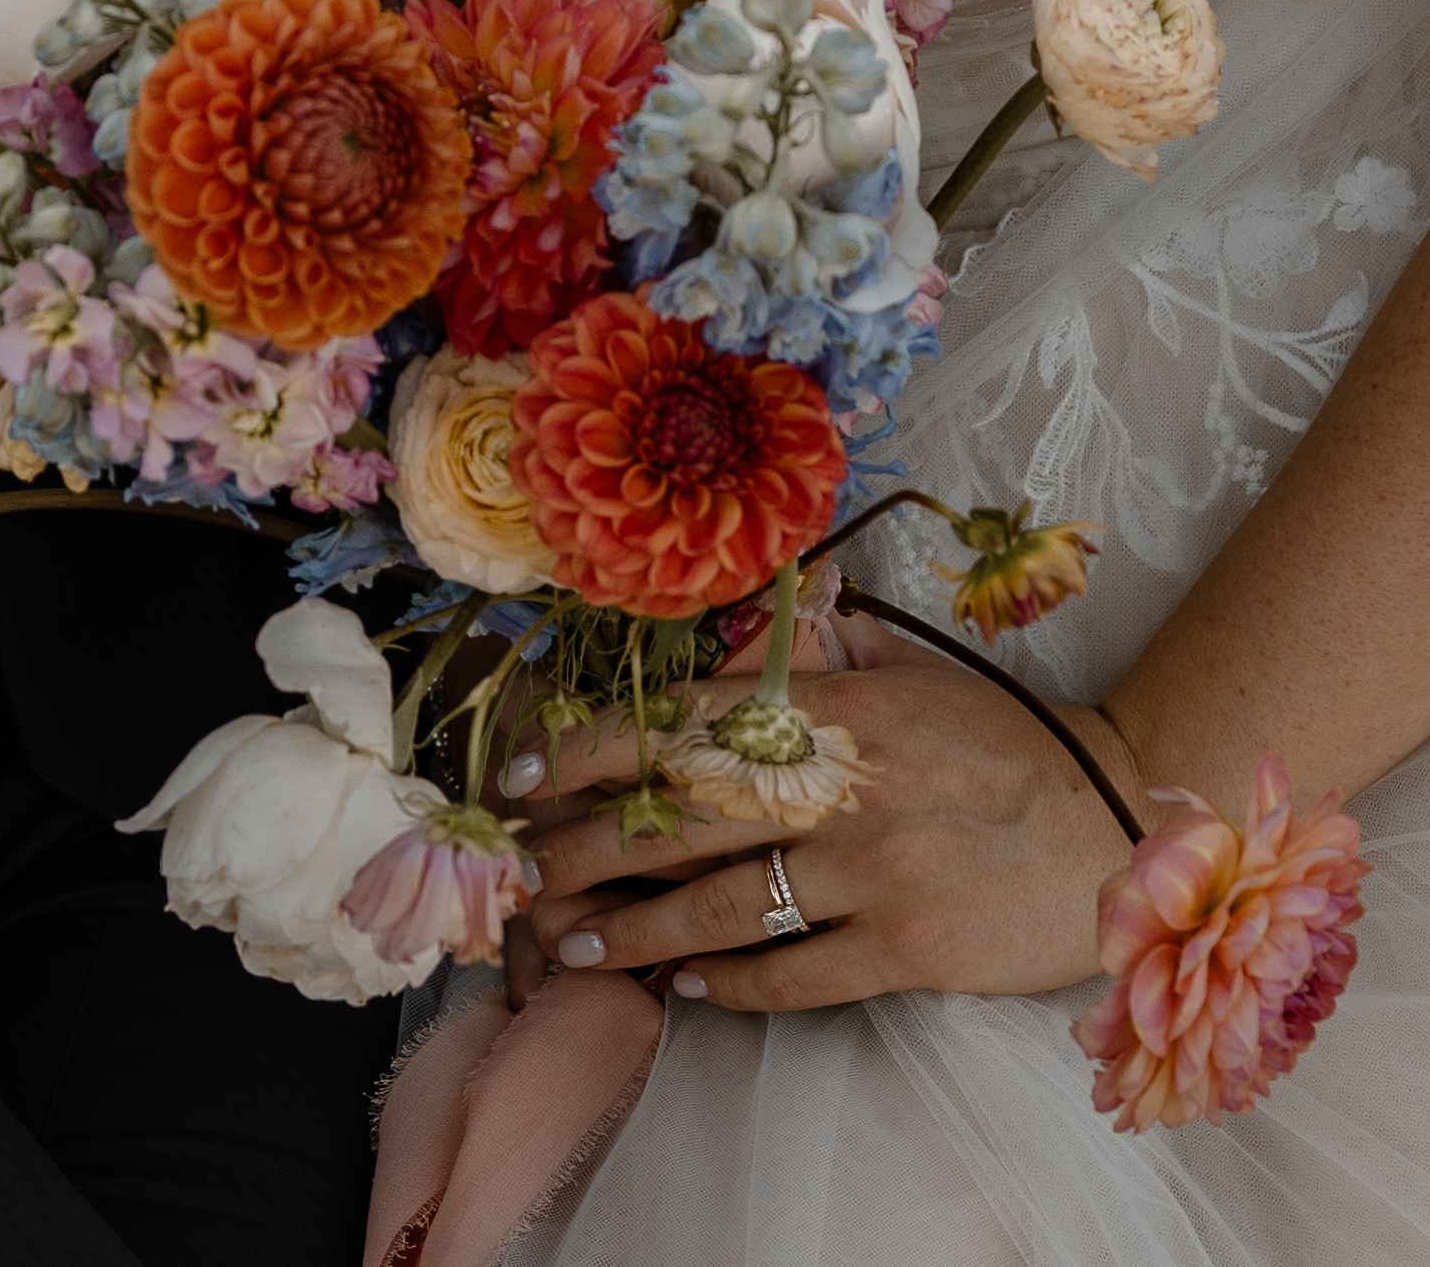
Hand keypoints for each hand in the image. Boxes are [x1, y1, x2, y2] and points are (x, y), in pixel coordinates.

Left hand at [505, 633, 1139, 1015]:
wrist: (1115, 819)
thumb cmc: (1003, 744)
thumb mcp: (907, 677)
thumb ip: (818, 661)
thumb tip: (729, 649)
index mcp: (837, 710)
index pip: (685, 724)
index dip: (592, 749)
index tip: (522, 772)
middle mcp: (845, 786)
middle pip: (685, 817)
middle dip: (587, 848)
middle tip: (522, 872)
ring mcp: (877, 871)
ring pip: (727, 906)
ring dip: (638, 932)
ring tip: (574, 950)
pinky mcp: (911, 947)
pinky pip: (799, 974)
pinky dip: (734, 985)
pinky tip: (688, 987)